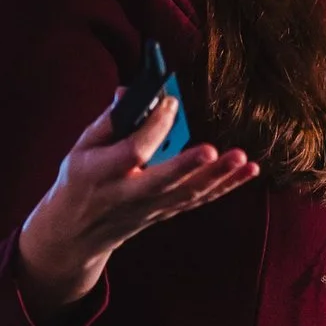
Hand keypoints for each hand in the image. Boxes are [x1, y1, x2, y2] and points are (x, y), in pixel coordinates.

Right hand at [16, 95, 258, 325]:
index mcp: (102, 173)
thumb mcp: (82, 148)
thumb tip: (134, 91)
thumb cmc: (79, 180)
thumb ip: (110, 120)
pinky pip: (200, 199)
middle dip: (189, 167)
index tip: (171, 102)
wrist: (77, 234)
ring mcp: (151, 208)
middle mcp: (129, 194)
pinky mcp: (167, 212)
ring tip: (243, 159)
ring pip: (188, 195)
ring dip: (218, 177)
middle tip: (213, 150)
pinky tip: (248, 171)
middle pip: (164, 182)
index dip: (152, 127)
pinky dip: (226, 186)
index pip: (132, 151)